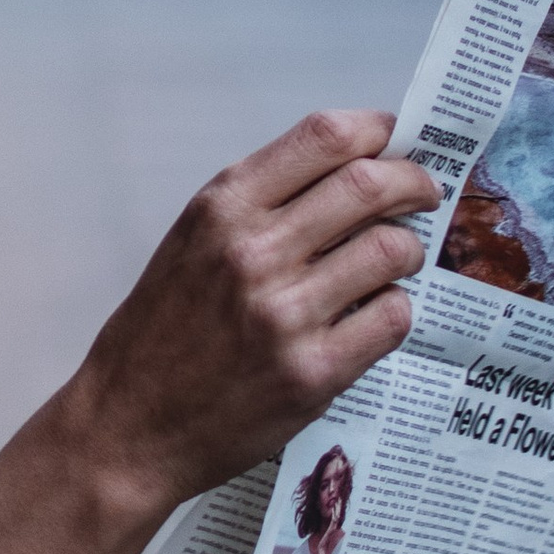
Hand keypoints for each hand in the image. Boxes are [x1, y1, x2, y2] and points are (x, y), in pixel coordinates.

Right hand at [68, 110, 439, 515]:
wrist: (130, 424)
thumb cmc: (161, 331)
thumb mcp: (190, 241)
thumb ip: (260, 203)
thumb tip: (350, 168)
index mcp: (222, 209)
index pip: (324, 136)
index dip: (377, 129)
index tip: (393, 138)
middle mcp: (254, 252)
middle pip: (370, 184)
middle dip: (414, 183)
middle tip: (423, 195)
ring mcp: (286, 314)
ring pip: (391, 250)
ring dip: (407, 250)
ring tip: (394, 262)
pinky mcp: (314, 372)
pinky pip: (392, 317)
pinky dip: (394, 308)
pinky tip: (373, 314)